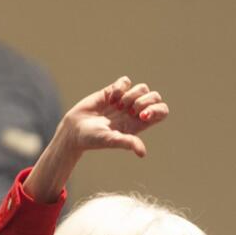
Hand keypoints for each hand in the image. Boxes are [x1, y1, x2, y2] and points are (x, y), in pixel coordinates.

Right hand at [24, 76, 169, 201]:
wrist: (74, 130)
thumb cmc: (93, 139)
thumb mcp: (111, 141)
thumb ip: (127, 143)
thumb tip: (142, 153)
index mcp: (139, 124)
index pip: (161, 112)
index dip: (157, 110)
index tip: (143, 115)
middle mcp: (134, 112)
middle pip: (155, 97)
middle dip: (146, 100)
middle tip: (130, 110)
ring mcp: (125, 100)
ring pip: (143, 88)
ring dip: (132, 94)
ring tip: (117, 105)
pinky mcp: (113, 91)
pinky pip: (126, 81)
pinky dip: (120, 87)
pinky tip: (110, 98)